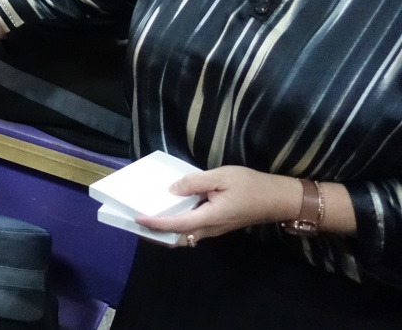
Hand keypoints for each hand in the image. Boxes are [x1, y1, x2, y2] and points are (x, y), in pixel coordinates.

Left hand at [136, 166, 300, 246]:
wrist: (277, 198)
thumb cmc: (251, 185)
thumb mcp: (221, 176)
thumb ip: (195, 182)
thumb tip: (172, 190)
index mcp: (210, 217)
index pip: (176, 225)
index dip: (155, 224)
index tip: (137, 219)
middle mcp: (210, 229)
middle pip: (178, 239)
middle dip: (156, 234)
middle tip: (137, 224)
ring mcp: (214, 229)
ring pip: (185, 237)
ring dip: (165, 231)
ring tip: (148, 218)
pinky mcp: (217, 225)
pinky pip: (192, 230)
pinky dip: (177, 225)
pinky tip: (170, 211)